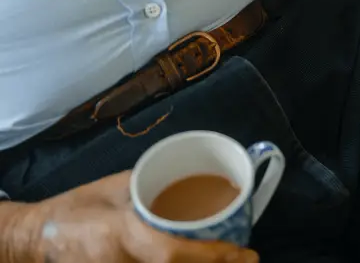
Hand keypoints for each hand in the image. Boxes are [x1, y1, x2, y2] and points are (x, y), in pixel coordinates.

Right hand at [5, 172, 257, 262]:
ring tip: (231, 260)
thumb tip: (191, 181)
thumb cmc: (79, 206)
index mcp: (123, 233)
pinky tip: (200, 261)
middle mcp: (122, 262)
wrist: (39, 236)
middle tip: (245, 261)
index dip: (213, 257)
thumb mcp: (119, 187)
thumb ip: (153, 189)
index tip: (245, 254)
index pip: (173, 254)